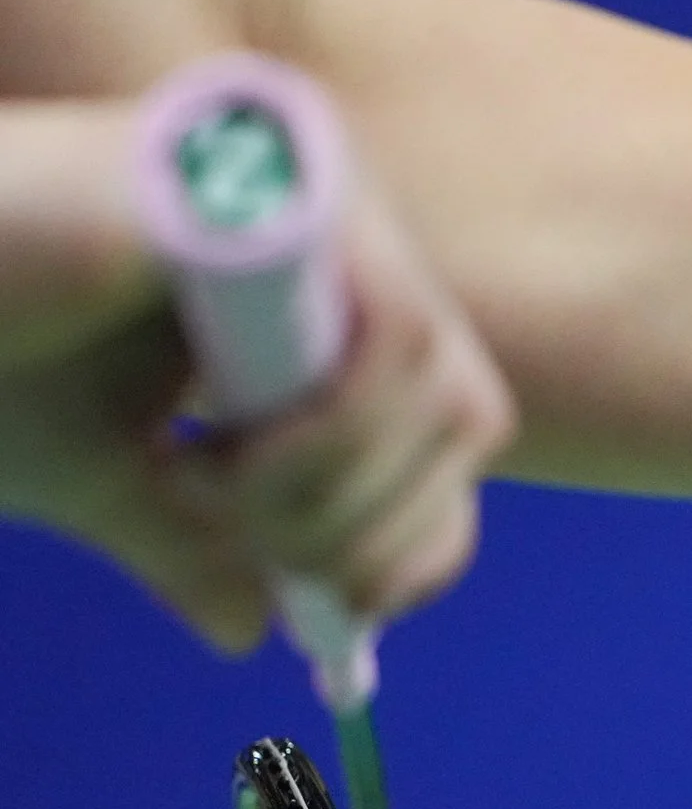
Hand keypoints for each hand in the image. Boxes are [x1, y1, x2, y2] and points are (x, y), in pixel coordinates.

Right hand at [0, 101, 512, 652]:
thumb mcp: (107, 474)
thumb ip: (192, 543)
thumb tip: (249, 632)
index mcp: (313, 282)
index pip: (455, 427)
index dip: (420, 541)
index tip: (343, 608)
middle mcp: (338, 220)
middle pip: (468, 419)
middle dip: (367, 531)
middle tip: (251, 552)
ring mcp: (321, 183)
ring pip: (440, 386)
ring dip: (329, 486)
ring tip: (196, 484)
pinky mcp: (290, 176)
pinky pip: (397, 332)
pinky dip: (331, 429)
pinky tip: (212, 446)